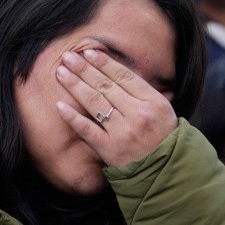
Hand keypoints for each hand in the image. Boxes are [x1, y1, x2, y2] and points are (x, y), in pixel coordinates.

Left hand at [55, 49, 177, 167]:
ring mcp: (123, 132)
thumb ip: (144, 92)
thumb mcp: (164, 111)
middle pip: (106, 86)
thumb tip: (121, 71)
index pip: (124, 76)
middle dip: (85, 69)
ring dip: (75, 85)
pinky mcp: (110, 149)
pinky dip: (72, 117)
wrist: (165, 172)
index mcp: (152, 101)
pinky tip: (59, 105)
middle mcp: (138, 114)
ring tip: (61, 73)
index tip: (88, 52)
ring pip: (95, 102)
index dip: (104, 62)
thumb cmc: (163, 139)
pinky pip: (87, 129)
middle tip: (68, 57)